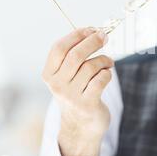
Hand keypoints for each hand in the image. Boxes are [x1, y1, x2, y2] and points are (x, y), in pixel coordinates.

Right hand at [42, 27, 113, 155]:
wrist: (81, 126)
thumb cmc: (77, 92)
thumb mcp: (67, 75)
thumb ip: (75, 54)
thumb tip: (94, 31)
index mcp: (49, 74)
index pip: (58, 48)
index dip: (76, 35)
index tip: (91, 29)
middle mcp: (57, 85)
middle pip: (76, 55)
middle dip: (93, 42)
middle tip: (105, 37)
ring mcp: (71, 96)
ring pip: (91, 66)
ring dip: (104, 59)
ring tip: (108, 62)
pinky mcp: (87, 104)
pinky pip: (101, 79)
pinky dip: (107, 73)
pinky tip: (106, 75)